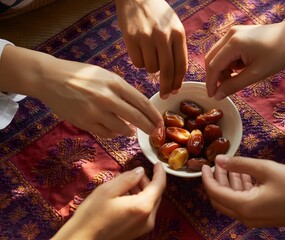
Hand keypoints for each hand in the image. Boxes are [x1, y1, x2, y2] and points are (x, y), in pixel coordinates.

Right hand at [0, 46, 163, 137]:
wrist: (50, 78)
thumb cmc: (80, 75)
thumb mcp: (105, 75)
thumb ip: (122, 90)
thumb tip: (138, 107)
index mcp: (115, 83)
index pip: (142, 102)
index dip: (154, 114)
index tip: (160, 122)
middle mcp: (107, 98)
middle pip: (136, 118)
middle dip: (149, 127)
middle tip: (155, 133)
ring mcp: (96, 112)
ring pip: (122, 129)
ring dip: (130, 131)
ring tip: (132, 131)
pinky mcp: (85, 123)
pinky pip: (106, 133)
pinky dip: (114, 134)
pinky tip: (116, 131)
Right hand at [52, 162, 165, 239]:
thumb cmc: (92, 215)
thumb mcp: (108, 190)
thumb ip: (128, 178)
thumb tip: (140, 171)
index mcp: (143, 206)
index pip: (159, 185)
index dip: (159, 172)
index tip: (157, 163)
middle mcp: (148, 219)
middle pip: (155, 195)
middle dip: (148, 181)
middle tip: (136, 172)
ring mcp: (143, 228)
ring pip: (149, 203)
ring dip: (142, 191)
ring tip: (127, 182)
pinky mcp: (136, 232)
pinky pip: (143, 212)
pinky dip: (138, 201)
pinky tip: (124, 195)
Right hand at [116, 0, 187, 98]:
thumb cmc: (157, 14)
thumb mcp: (173, 26)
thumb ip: (176, 48)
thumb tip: (175, 77)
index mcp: (178, 34)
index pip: (181, 65)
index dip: (178, 82)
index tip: (175, 91)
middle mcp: (164, 36)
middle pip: (167, 71)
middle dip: (166, 87)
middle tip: (164, 95)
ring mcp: (147, 37)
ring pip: (151, 68)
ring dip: (151, 68)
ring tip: (149, 54)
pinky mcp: (131, 38)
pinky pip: (137, 63)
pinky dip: (139, 62)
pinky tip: (139, 50)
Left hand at [201, 155, 284, 226]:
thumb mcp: (266, 169)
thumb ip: (240, 164)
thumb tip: (219, 159)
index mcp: (244, 206)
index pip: (215, 192)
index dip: (206, 178)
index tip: (205, 164)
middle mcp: (245, 217)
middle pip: (220, 199)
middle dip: (215, 181)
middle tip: (217, 164)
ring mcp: (252, 219)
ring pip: (231, 201)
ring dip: (227, 184)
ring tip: (230, 165)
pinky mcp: (260, 217)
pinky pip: (242, 204)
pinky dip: (239, 190)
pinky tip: (244, 175)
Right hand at [204, 22, 284, 99]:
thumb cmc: (278, 54)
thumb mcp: (255, 74)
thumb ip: (234, 85)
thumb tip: (218, 95)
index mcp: (234, 43)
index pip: (213, 65)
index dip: (211, 82)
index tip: (212, 96)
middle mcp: (230, 35)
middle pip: (211, 58)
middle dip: (214, 76)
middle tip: (221, 90)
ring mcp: (233, 33)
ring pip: (217, 55)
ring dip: (221, 70)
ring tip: (233, 80)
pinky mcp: (237, 34)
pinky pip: (225, 51)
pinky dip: (228, 62)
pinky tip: (238, 70)